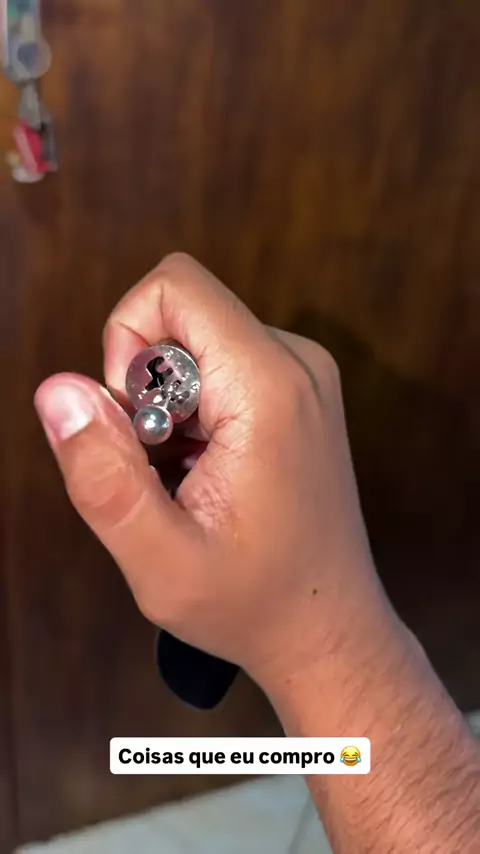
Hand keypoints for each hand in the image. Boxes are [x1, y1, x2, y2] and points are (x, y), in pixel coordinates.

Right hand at [34, 254, 386, 687]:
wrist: (329, 628)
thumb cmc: (253, 603)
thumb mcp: (160, 560)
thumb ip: (103, 474)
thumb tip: (58, 389)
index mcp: (267, 386)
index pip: (173, 286)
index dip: (126, 342)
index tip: (137, 422)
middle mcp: (296, 361)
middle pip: (181, 315)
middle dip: (144, 384)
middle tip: (163, 466)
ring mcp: (303, 374)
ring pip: (195, 344)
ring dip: (167, 406)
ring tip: (189, 479)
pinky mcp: (297, 391)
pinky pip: (220, 367)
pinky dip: (194, 413)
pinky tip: (209, 474)